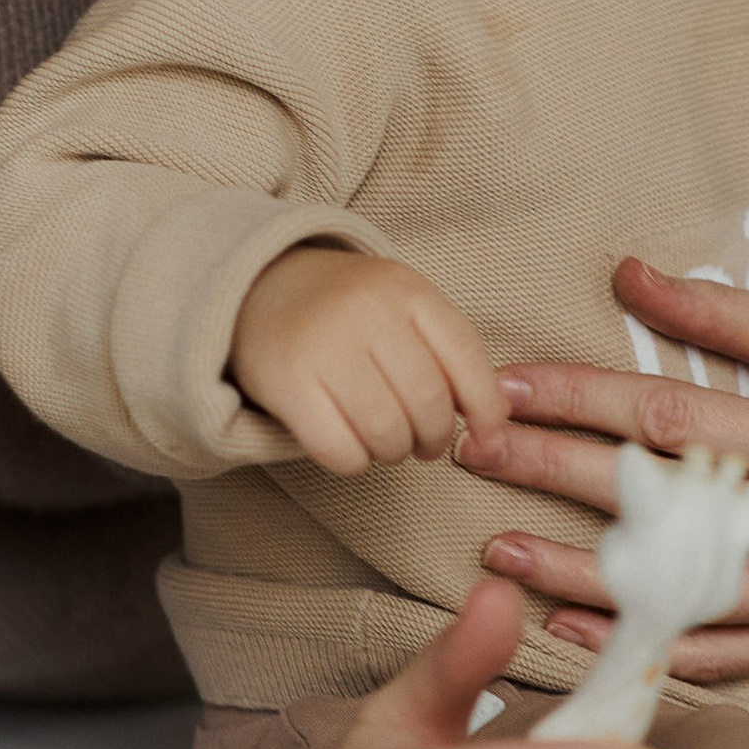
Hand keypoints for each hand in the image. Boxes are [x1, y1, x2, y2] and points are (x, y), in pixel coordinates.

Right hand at [231, 244, 508, 476]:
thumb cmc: (345, 309)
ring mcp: (323, 345)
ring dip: (393, 452)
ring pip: (386, 430)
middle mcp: (366, 311)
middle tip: (423, 445)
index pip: (465, 355)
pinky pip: (338, 449)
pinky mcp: (286, 382)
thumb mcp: (399, 304)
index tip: (484, 433)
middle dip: (434, 438)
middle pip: (427, 402)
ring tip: (386, 444)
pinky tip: (349, 448)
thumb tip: (492, 421)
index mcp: (405, 288)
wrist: (256, 286)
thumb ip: (444, 349)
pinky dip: (353, 462)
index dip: (484, 406)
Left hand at [456, 258, 748, 678]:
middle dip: (550, 473)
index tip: (506, 386)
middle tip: (469, 452)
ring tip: (493, 550)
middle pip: (656, 501)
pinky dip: (638, 641)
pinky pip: (713, 654)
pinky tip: (569, 626)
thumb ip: (728, 312)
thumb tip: (626, 274)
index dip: (580, 400)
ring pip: (673, 590)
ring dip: (573, 573)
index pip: (670, 416)